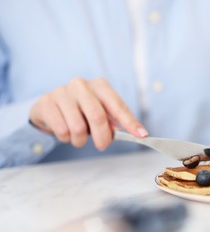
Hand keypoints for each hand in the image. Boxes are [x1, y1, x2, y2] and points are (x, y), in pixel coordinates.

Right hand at [29, 78, 147, 149]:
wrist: (50, 106)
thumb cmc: (81, 110)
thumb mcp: (100, 111)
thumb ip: (114, 120)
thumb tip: (131, 132)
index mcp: (100, 86)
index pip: (118, 105)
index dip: (130, 122)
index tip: (141, 135)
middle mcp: (81, 85)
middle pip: (98, 117)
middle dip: (103, 138)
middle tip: (102, 145)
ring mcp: (62, 92)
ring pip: (78, 128)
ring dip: (81, 140)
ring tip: (79, 137)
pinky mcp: (46, 103)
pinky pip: (62, 131)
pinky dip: (66, 138)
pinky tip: (65, 132)